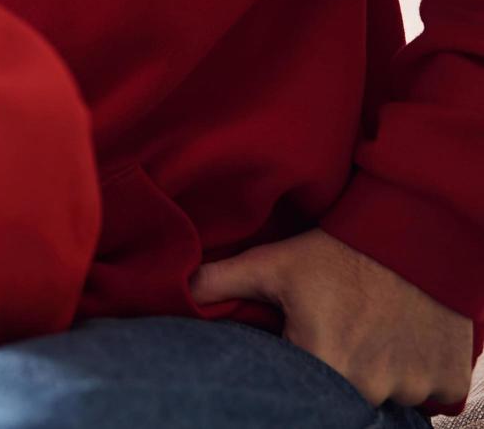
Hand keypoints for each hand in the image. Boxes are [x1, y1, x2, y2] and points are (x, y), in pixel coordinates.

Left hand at [190, 228, 473, 407]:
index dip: (300, 370)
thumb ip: (221, 282)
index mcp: (326, 365)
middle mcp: (373, 387)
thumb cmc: (339, 250)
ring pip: (388, 397)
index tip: (301, 347)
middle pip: (344, 398)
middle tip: (337, 334)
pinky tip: (402, 342)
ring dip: (378, 375)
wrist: (416, 233)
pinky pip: (431, 396)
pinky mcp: (451, 382)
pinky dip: (419, 376)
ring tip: (371, 333)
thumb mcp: (274, 264)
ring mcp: (416, 386)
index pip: (301, 393)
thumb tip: (180, 291)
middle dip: (337, 372)